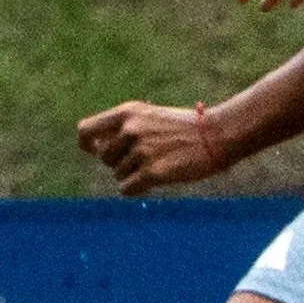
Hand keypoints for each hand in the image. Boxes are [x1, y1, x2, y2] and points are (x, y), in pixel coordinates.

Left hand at [77, 100, 228, 196]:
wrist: (217, 134)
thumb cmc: (183, 127)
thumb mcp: (149, 115)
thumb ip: (122, 127)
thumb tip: (94, 148)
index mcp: (126, 113)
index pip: (85, 129)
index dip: (87, 144)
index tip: (93, 151)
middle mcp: (130, 129)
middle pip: (104, 159)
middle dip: (119, 162)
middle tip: (144, 159)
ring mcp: (141, 151)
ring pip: (118, 175)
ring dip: (134, 175)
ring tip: (158, 164)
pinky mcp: (153, 172)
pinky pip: (127, 189)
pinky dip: (137, 189)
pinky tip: (153, 180)